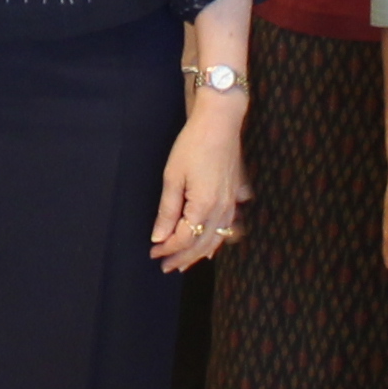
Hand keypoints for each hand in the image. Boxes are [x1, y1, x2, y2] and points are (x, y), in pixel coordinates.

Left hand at [150, 94, 245, 269]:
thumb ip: (167, 210)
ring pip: (216, 239)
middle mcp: (221, 209)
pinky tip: (210, 247)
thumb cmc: (193, 145)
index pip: (184, 238)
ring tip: (183, 263)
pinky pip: (226, 227)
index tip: (153, 253)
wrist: (220, 122)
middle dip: (182, 257)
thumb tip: (159, 237)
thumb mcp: (173, 177)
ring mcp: (230, 204)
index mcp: (204, 206)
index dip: (168, 248)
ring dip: (198, 253)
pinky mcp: (233, 196)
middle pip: (201, 244)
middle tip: (165, 266)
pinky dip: (216, 241)